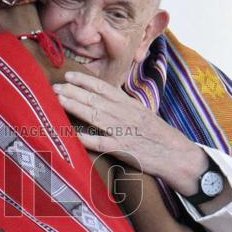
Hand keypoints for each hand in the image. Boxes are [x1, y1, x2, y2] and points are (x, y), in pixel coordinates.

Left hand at [52, 70, 207, 194]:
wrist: (177, 155)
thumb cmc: (159, 136)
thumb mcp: (143, 115)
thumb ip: (124, 108)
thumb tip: (103, 101)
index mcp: (131, 105)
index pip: (104, 88)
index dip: (85, 81)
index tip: (69, 76)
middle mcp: (126, 114)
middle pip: (96, 99)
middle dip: (73, 91)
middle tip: (54, 86)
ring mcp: (124, 131)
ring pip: (95, 115)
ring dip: (75, 106)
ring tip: (58, 99)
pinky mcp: (123, 150)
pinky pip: (100, 142)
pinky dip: (85, 137)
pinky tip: (70, 133)